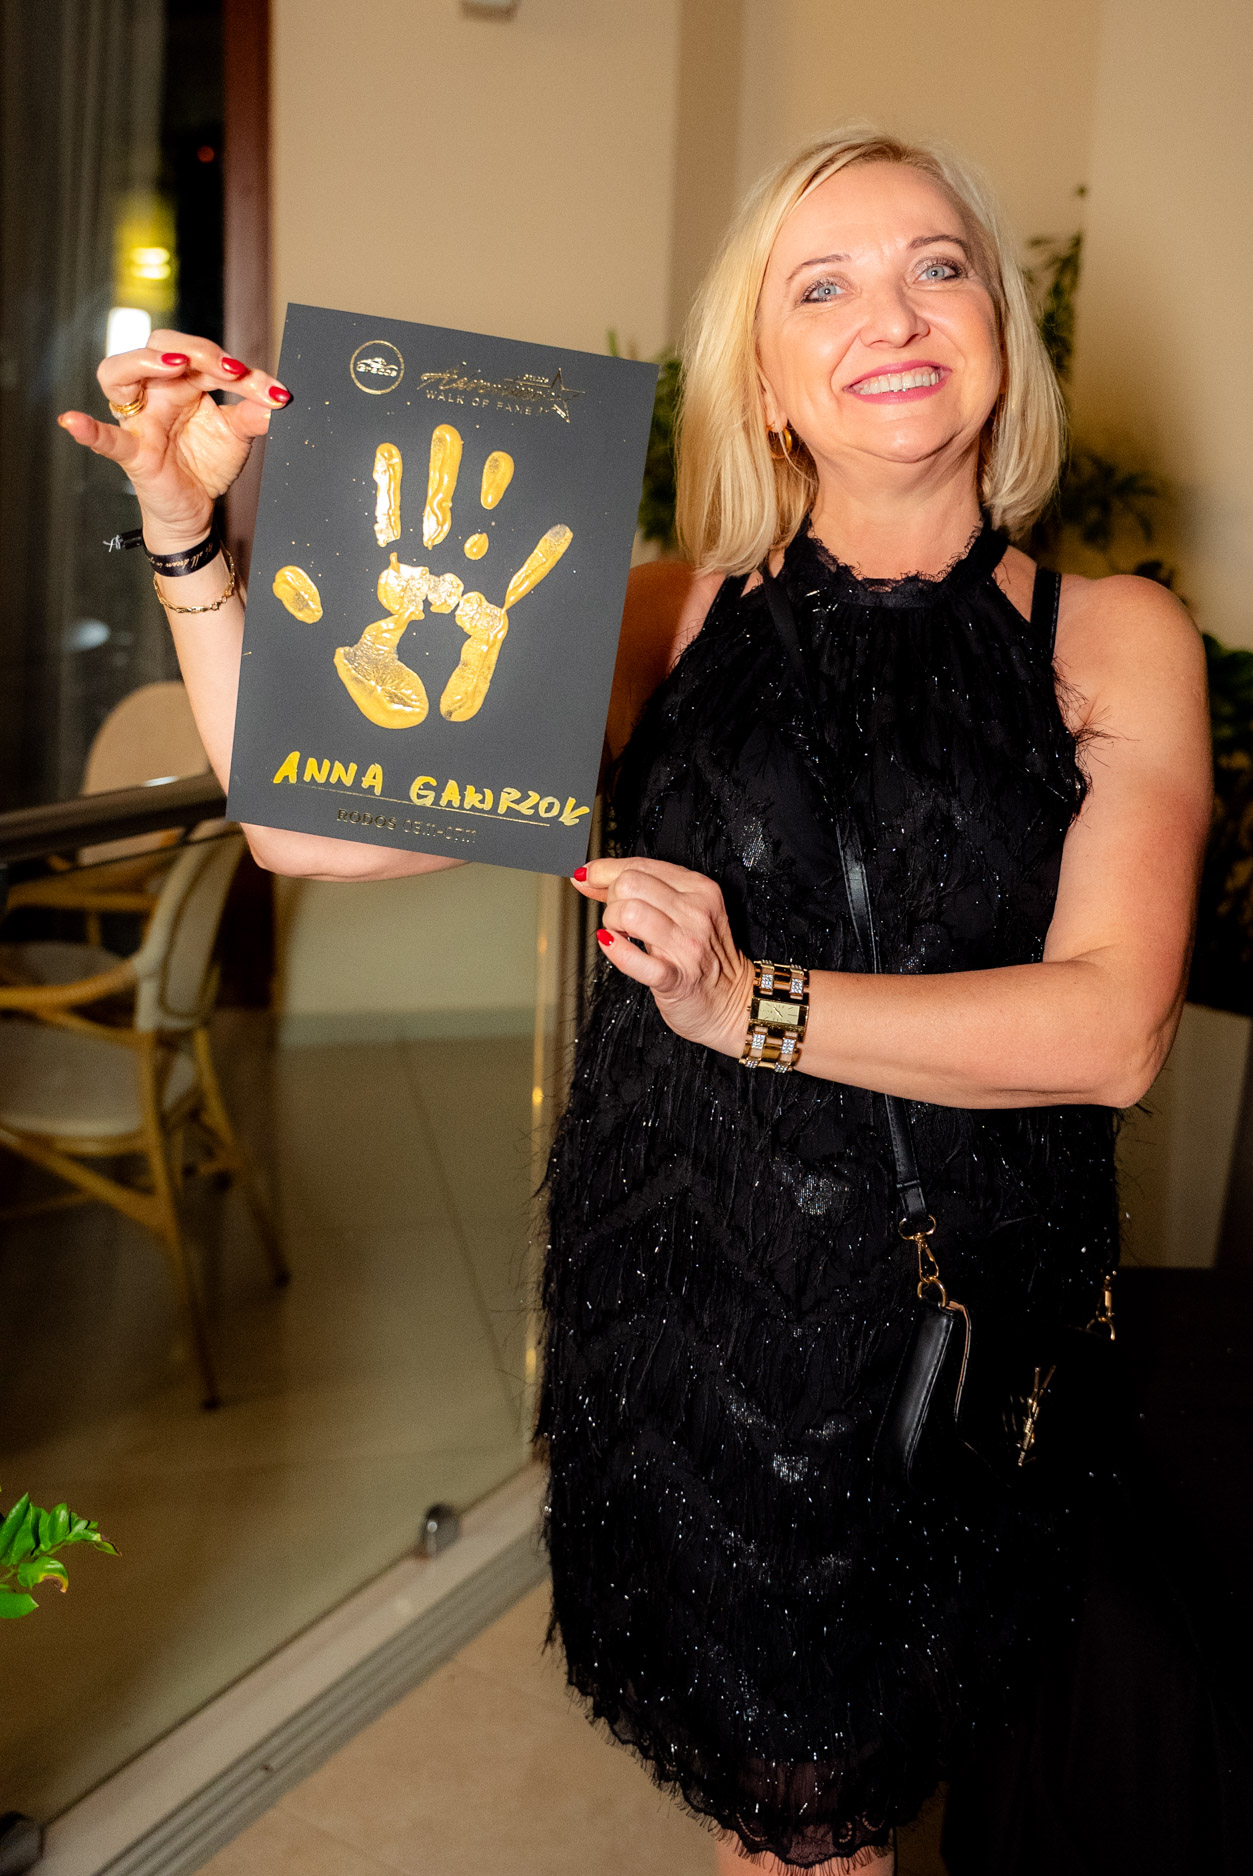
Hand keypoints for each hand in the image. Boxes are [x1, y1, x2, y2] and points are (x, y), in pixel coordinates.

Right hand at [56, 330, 290, 550]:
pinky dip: (89, 431)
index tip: (274, 391)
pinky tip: (73, 423)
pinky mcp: (133, 452)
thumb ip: (255, 413)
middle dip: (197, 352)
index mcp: (183, 381)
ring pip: (118, 374)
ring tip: (173, 365)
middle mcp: (156, 391)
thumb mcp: (237, 434)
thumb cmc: (206, 463)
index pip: (204, 357)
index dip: (238, 368)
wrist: (196, 510)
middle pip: (159, 347)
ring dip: (145, 362)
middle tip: (231, 370)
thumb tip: (282, 398)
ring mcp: (139, 419)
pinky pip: (106, 439)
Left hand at [571, 857, 752, 1056]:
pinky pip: (633, 958)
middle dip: (611, 898)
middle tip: (618, 917)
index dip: (604, 871)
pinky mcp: (676, 978)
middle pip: (630, 883)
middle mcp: (696, 912)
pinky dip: (615, 950)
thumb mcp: (681, 913)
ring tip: (620, 934)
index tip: (588, 878)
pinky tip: (612, 946)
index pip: (640, 865)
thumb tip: (586, 875)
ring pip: (629, 912)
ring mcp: (687, 946)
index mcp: (699, 889)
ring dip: (612, 923)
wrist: (733, 1003)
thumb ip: (637, 891)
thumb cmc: (704, 958)